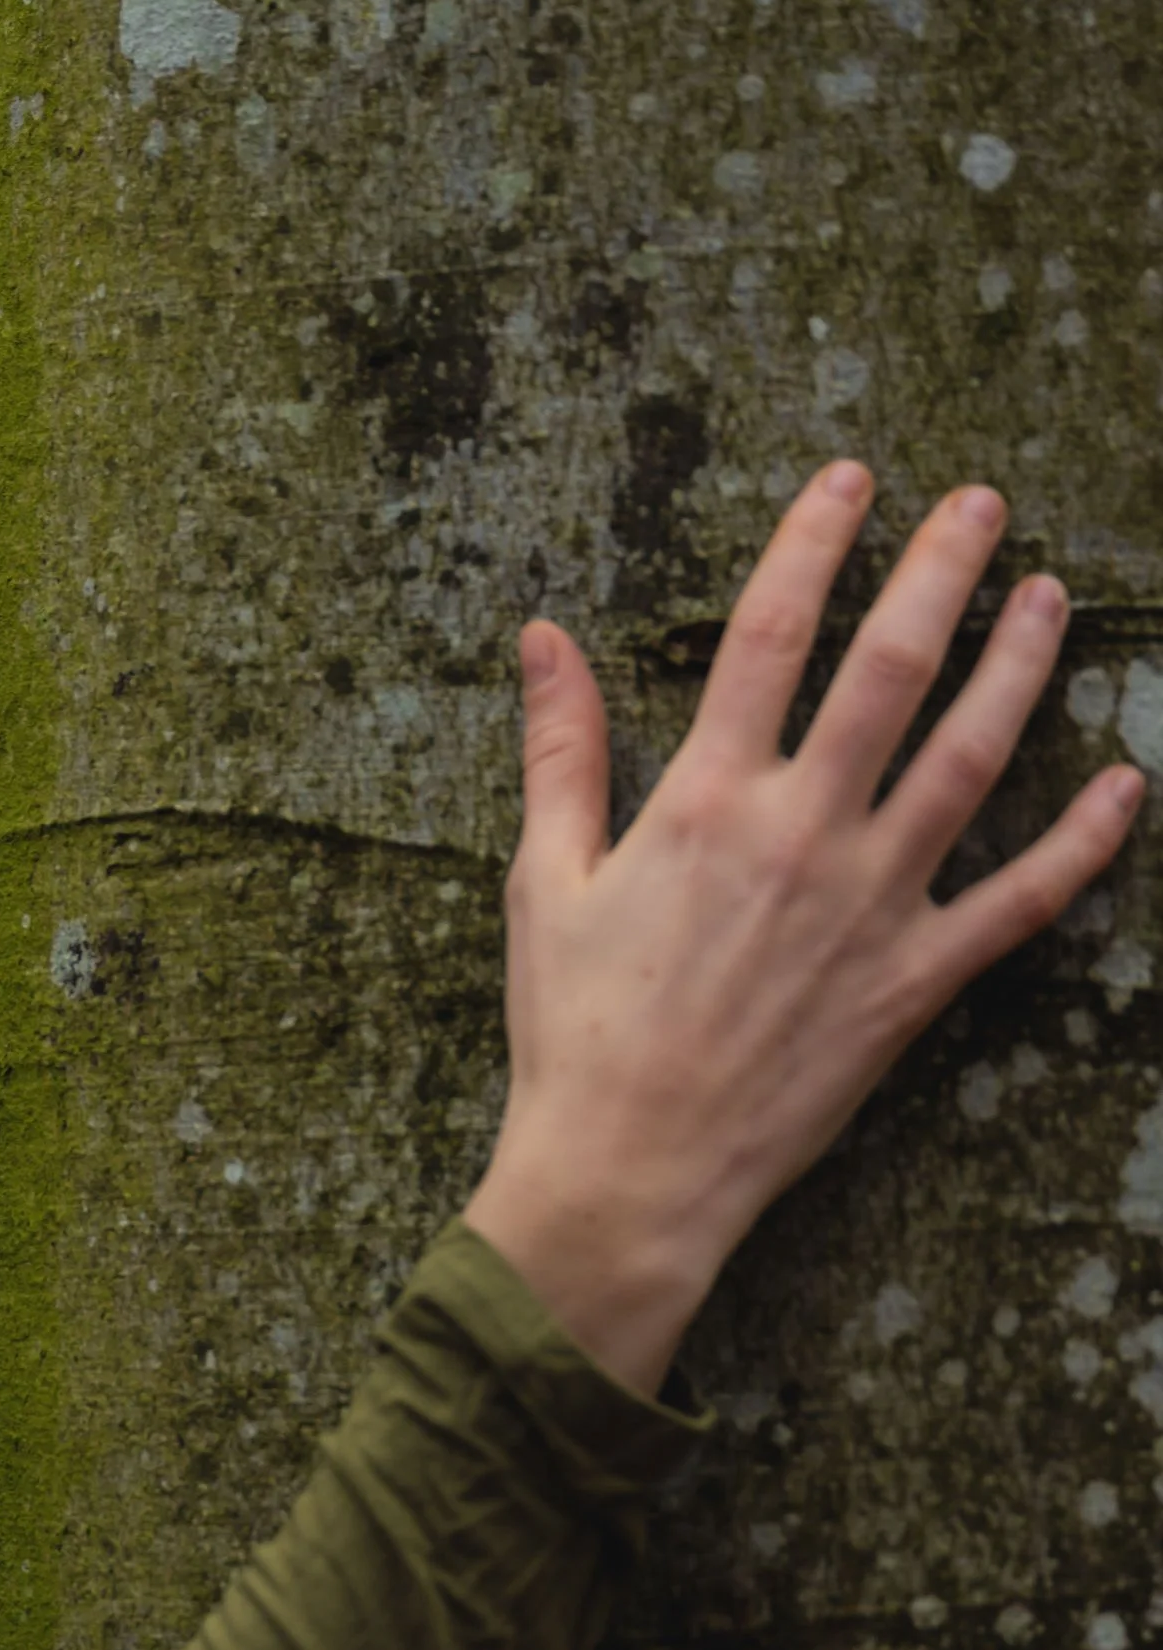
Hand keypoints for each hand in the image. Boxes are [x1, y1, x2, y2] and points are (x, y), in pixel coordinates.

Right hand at [461, 461, 1144, 1397]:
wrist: (628, 1170)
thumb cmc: (572, 1028)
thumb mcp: (548, 877)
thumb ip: (561, 750)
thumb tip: (545, 638)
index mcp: (703, 796)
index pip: (769, 632)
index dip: (816, 541)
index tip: (853, 480)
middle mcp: (799, 832)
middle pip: (889, 669)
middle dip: (941, 572)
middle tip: (984, 504)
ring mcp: (869, 904)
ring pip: (968, 760)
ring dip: (1019, 670)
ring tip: (1051, 598)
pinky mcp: (914, 981)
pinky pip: (1018, 903)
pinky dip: (1079, 845)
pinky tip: (1123, 786)